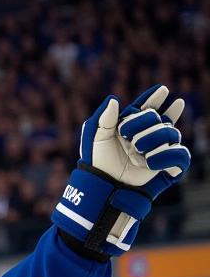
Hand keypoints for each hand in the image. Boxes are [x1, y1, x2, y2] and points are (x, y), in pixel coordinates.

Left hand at [51, 85, 189, 257]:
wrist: (102, 186)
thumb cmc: (97, 163)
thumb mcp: (96, 139)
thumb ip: (104, 118)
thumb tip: (114, 99)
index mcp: (132, 128)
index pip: (147, 109)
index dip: (155, 99)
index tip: (162, 90)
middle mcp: (147, 137)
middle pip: (159, 119)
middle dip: (145, 122)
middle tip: (128, 135)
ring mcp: (158, 151)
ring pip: (172, 134)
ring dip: (154, 137)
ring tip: (137, 148)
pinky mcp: (165, 168)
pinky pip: (180, 156)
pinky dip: (167, 156)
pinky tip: (151, 160)